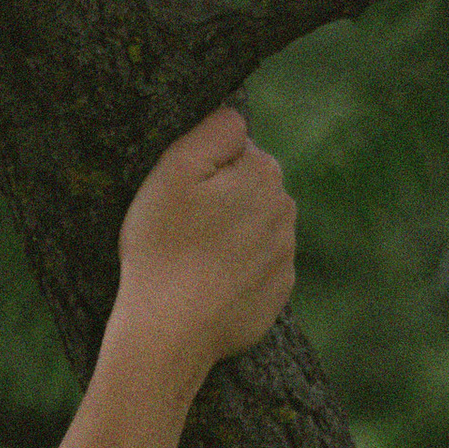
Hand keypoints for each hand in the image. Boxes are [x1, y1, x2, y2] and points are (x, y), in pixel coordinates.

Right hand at [111, 106, 296, 376]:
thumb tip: (237, 115)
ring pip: (253, 230)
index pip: (236, 150)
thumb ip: (214, 130)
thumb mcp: (174, 169)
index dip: (204, 170)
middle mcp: (285, 209)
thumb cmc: (163, 247)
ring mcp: (285, 254)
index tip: (182, 198)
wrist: (170, 332)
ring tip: (193, 262)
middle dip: (222, 202)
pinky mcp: (278, 292)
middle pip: (248, 190)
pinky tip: (206, 287)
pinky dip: (234, 274)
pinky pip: (256, 270)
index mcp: (263, 172)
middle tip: (183, 230)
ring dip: (229, 237)